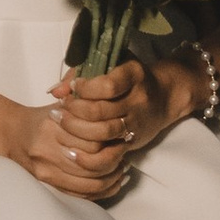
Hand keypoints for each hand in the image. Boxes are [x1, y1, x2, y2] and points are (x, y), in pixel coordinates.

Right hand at [0, 93, 139, 199]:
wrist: (11, 134)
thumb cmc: (41, 118)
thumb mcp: (62, 103)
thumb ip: (86, 105)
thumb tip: (115, 114)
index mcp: (53, 126)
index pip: (94, 138)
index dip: (113, 138)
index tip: (124, 133)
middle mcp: (49, 150)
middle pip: (94, 163)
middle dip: (116, 158)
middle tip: (125, 151)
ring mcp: (47, 171)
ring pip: (91, 183)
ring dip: (112, 177)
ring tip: (121, 168)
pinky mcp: (48, 184)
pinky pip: (81, 194)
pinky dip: (101, 191)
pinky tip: (112, 182)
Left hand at [45, 53, 203, 178]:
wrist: (164, 97)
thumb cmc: (129, 76)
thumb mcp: (112, 64)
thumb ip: (82, 72)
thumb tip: (56, 90)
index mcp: (134, 74)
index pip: (107, 85)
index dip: (84, 88)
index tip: (71, 88)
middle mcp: (139, 99)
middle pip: (101, 111)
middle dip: (74, 111)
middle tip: (57, 110)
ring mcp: (137, 122)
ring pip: (103, 132)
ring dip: (76, 130)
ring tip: (60, 124)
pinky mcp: (133, 141)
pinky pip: (108, 153)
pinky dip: (87, 155)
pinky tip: (71, 150)